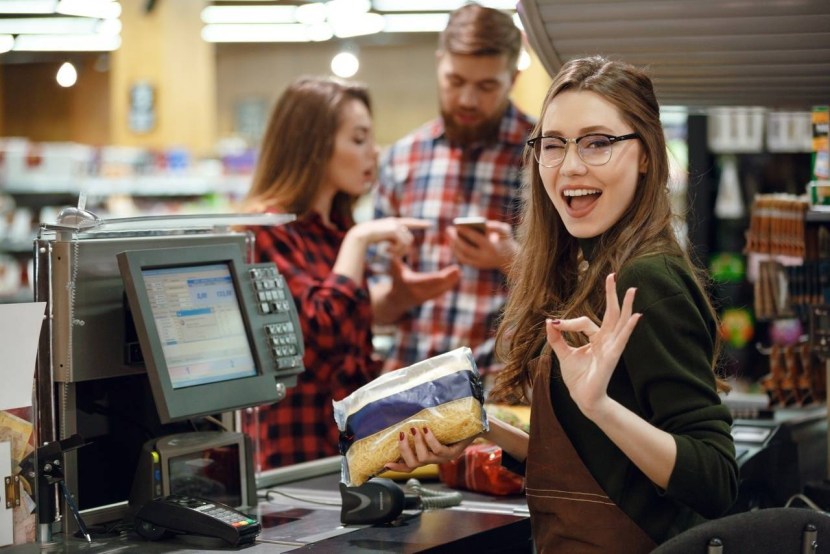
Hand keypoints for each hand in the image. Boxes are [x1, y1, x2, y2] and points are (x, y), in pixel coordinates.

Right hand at [349, 217, 430, 256]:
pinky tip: (385, 250)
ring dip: (398, 251)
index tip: (430, 224)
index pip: (410, 223)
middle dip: (402, 250)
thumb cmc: (369, 238)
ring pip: (407, 243)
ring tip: (387, 252)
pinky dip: (395, 250)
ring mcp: (395, 225)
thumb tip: (403, 245)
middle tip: (390, 255)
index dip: (420, 223)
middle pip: (409, 240)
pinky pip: (402, 244)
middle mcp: (396, 222)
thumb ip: (393, 240)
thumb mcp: (383, 239)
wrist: (360, 235)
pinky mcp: (394, 229)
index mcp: (393, 223)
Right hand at [384, 426, 475, 472]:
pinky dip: (430, 439)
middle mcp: (434, 460)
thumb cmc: (451, 425)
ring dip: (417, 443)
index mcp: (428, 456)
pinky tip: (426, 429)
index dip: (397, 467)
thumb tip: (403, 417)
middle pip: (413, 464)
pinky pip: (438, 450)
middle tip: (401, 435)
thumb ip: (420, 427)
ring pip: (424, 458)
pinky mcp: (453, 453)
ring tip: (415, 429)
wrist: (474, 425)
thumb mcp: (433, 426)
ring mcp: (444, 458)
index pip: (410, 466)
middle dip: (404, 450)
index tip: (385, 464)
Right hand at [389, 257, 459, 304]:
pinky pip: (440, 293)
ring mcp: (424, 298)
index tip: (454, 268)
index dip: (445, 275)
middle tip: (458, 270)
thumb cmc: (396, 278)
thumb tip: (399, 242)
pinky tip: (454, 279)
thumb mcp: (394, 267)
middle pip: (439, 286)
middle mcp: (419, 292)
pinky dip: (447, 286)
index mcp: (412, 283)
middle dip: (450, 278)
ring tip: (458, 273)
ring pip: (441, 290)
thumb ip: (396, 256)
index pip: (432, 279)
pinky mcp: (428, 300)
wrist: (395, 299)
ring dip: (451, 282)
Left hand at [448, 220, 516, 273]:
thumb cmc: (506, 241)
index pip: (476, 239)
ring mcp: (480, 264)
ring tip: (449, 234)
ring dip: (453, 245)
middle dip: (455, 239)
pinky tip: (452, 241)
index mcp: (492, 248)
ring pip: (462, 256)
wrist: (511, 259)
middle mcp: (485, 258)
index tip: (457, 225)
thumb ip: (495, 226)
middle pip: (466, 249)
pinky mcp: (476, 266)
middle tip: (448, 229)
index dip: (466, 231)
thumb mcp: (505, 231)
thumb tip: (483, 225)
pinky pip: (463, 259)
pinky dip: (456, 250)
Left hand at [545, 273, 640, 417]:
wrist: (583, 398)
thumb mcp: (563, 354)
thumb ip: (557, 338)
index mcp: (596, 338)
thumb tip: (549, 321)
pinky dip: (629, 328)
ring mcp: (611, 347)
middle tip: (613, 275)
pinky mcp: (612, 356)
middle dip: (612, 294)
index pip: (584, 321)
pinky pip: (622, 340)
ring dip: (626, 305)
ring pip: (620, 322)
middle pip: (611, 313)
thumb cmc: (578, 378)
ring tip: (632, 289)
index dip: (567, 322)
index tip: (554, 325)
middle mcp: (606, 340)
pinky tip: (637, 316)